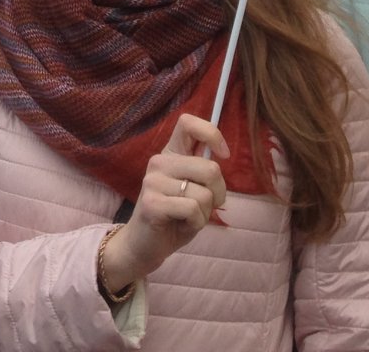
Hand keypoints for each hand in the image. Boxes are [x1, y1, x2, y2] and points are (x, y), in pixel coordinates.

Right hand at [98, 114, 228, 293]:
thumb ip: (203, 171)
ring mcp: (153, 181)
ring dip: (205, 213)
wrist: (145, 244)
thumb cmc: (175, 215)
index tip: (223, 155)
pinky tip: (181, 225)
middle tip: (206, 205)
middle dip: (219, 193)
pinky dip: (196, 223)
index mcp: (171, 153)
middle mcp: (160, 162)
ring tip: (188, 217)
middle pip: (210, 168)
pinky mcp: (152, 203)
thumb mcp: (192, 188)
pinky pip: (192, 209)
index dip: (212, 134)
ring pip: (204, 194)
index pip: (188, 123)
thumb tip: (221, 155)